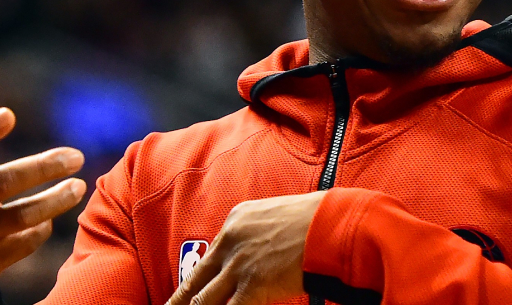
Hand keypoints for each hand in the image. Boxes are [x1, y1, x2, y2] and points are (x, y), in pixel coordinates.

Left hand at [166, 191, 324, 304]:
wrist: (333, 225)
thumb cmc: (318, 218)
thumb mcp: (279, 214)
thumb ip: (261, 233)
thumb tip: (260, 253)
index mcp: (236, 220)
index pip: (210, 255)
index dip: (201, 278)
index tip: (191, 291)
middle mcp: (230, 241)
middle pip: (195, 279)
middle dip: (178, 301)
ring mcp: (239, 265)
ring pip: (203, 300)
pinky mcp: (252, 285)